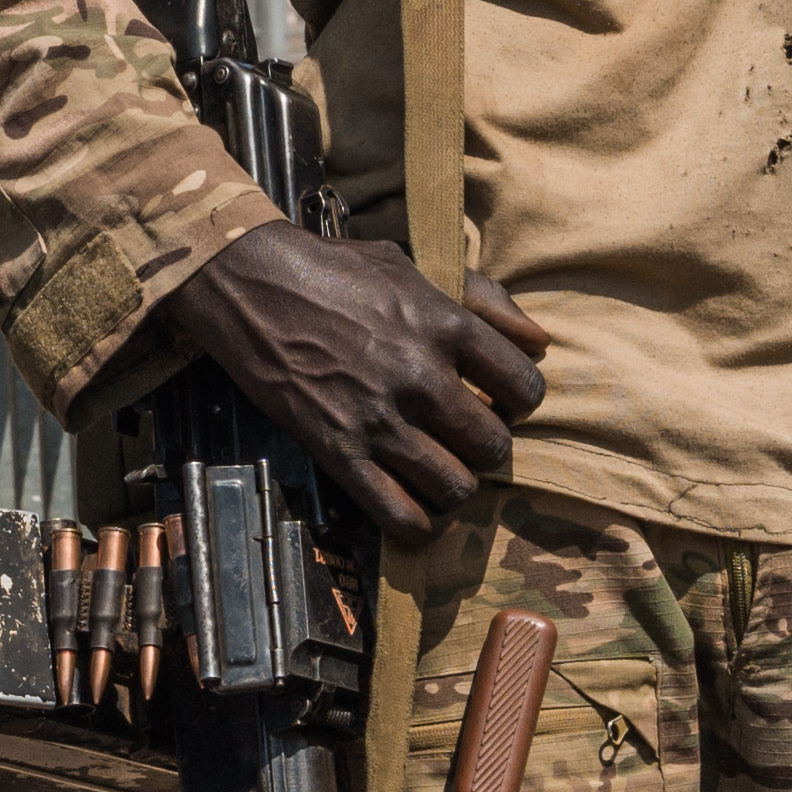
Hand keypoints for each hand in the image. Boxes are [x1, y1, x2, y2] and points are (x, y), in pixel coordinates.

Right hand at [170, 223, 547, 536]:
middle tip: (464, 438)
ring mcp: (379, 419)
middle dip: (487, 449)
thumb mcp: (414, 266)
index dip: (520, 401)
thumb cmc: (334, 270)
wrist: (251, 285)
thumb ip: (485, 299)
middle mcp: (420, 376)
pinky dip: (419, 525)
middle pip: (493, 446)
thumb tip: (540, 342)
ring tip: (440, 471)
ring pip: (456, 487)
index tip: (498, 399)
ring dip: (455, 486)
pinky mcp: (339, 451)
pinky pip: (401, 516)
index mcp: (445, 325)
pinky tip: (417, 510)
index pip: (525, 386)